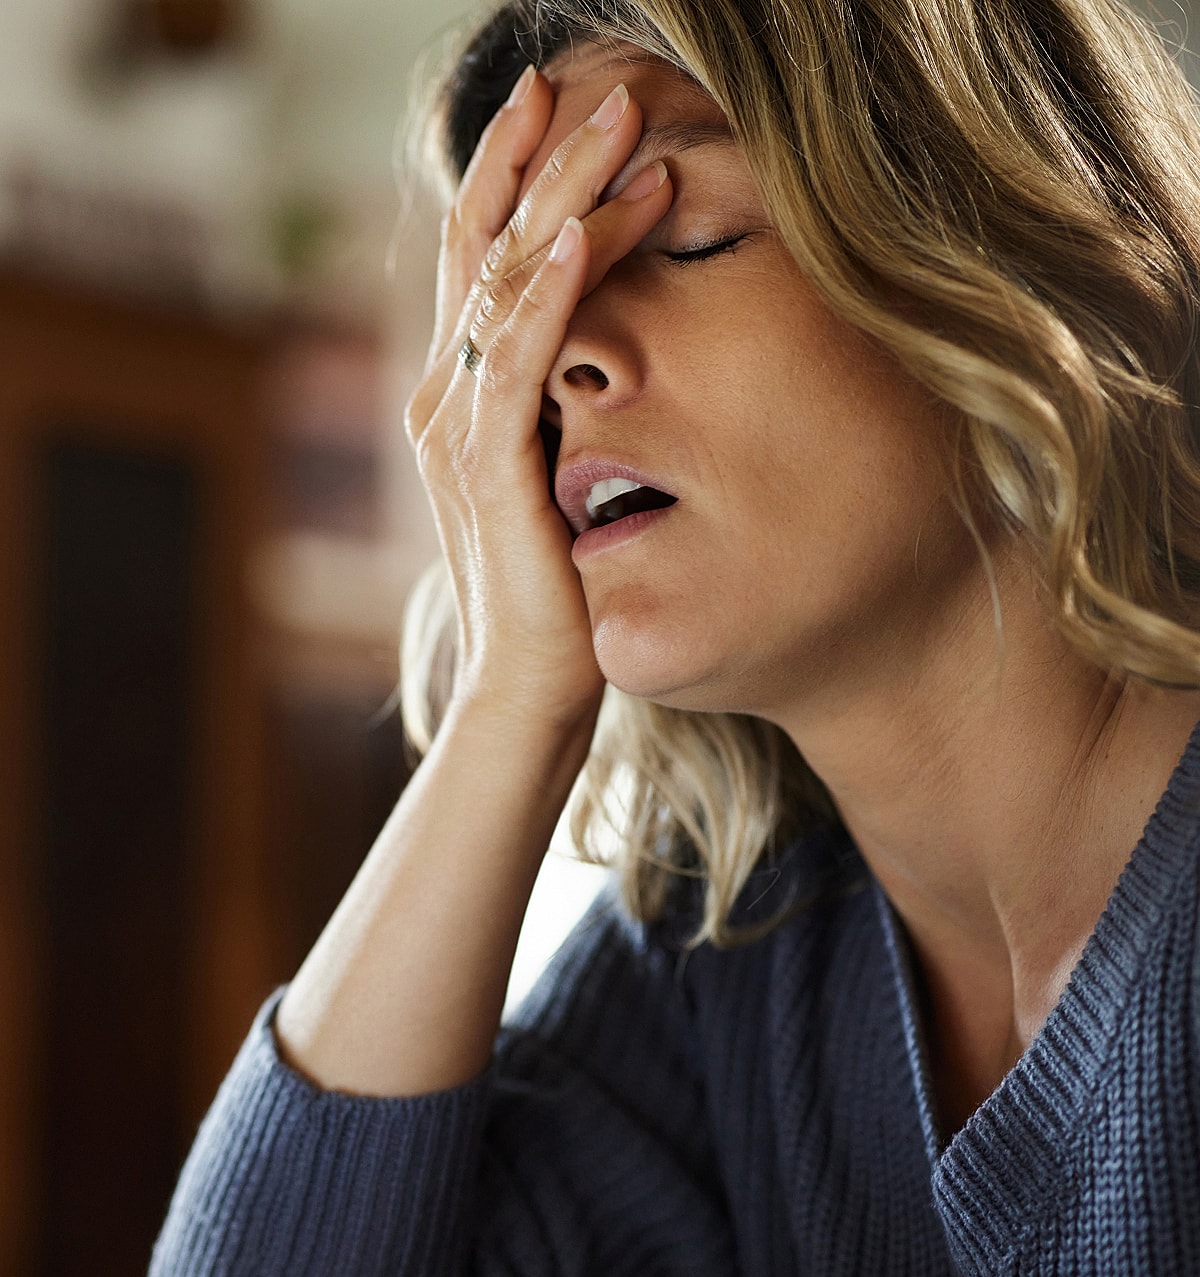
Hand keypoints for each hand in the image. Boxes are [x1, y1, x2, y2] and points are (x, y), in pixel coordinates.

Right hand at [404, 68, 672, 732]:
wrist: (530, 682)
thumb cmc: (553, 588)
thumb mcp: (551, 475)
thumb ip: (550, 409)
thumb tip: (593, 345)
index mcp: (457, 395)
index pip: (477, 260)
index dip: (508, 176)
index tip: (555, 106)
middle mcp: (443, 396)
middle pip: (481, 248)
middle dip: (537, 159)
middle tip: (593, 87)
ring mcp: (457, 428)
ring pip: (502, 286)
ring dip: (562, 200)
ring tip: (620, 130)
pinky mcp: (488, 466)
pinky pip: (516, 360)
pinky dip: (550, 291)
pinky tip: (583, 233)